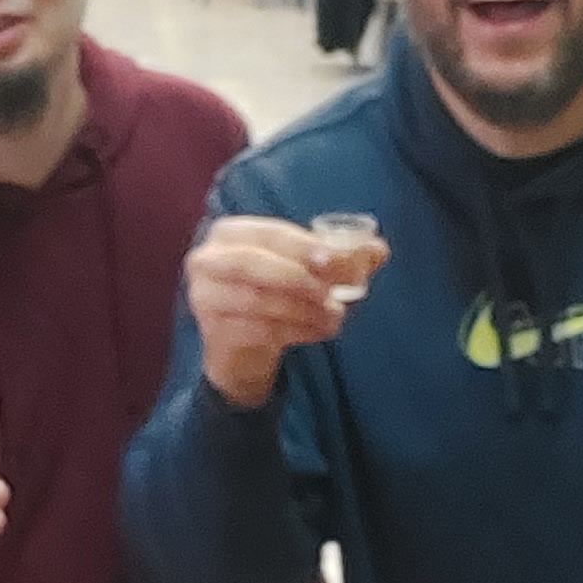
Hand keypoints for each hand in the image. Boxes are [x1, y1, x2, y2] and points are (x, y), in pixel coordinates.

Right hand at [187, 216, 352, 407]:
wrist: (242, 349)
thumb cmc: (274, 295)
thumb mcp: (307, 271)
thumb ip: (341, 259)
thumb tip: (378, 250)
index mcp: (229, 233)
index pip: (267, 234)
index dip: (301, 245)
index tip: (333, 260)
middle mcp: (207, 260)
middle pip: (251, 264)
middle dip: (298, 277)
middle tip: (333, 294)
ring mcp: (204, 298)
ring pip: (255, 300)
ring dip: (302, 309)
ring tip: (334, 317)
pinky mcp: (213, 332)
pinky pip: (256, 330)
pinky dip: (293, 331)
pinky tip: (316, 332)